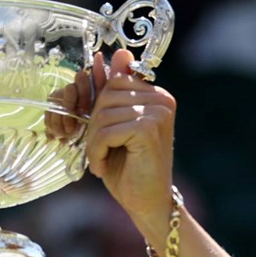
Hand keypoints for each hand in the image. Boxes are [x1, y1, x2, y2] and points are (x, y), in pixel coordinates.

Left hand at [85, 49, 177, 233]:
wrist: (146, 202)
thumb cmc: (128, 168)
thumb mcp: (114, 127)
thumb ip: (112, 93)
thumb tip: (115, 53)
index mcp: (156, 95)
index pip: (113, 82)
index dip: (97, 110)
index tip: (102, 137)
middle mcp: (162, 99)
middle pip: (105, 96)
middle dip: (93, 128)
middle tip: (100, 153)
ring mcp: (158, 112)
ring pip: (102, 115)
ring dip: (93, 143)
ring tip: (102, 161)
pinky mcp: (149, 128)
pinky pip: (105, 131)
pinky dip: (97, 152)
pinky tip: (104, 167)